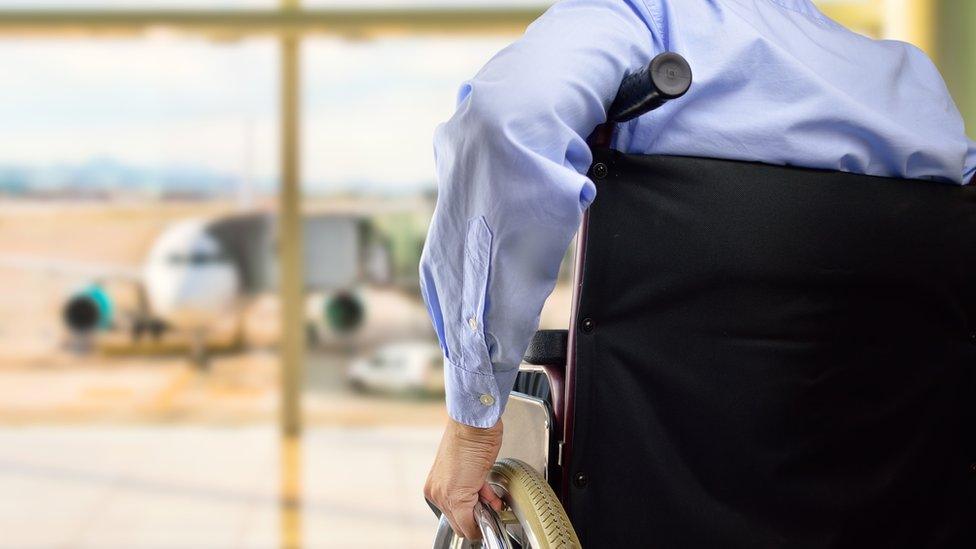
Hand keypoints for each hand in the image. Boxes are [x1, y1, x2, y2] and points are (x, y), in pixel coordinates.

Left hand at [424, 417, 504, 538]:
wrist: (473, 423)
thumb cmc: (473, 437)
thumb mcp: (467, 467)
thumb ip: (469, 487)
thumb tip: (480, 503)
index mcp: (435, 485)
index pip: (453, 515)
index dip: (472, 513)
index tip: (483, 506)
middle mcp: (436, 493)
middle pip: (458, 522)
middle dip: (479, 515)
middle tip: (489, 501)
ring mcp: (443, 496)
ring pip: (465, 524)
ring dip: (484, 513)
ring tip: (490, 495)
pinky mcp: (455, 497)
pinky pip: (470, 523)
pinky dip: (486, 517)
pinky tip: (492, 499)